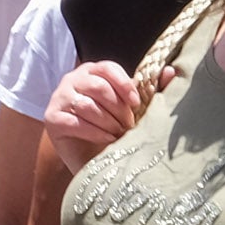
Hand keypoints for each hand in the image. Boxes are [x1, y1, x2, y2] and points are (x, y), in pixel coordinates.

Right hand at [43, 61, 163, 167]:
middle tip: (129, 125)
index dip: (124, 84)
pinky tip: (108, 140)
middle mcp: (72, 80)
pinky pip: (75, 122)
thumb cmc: (113, 127)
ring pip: (87, 105)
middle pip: (98, 87)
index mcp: (92, 71)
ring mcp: (59, 98)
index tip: (136, 103)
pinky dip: (95, 132)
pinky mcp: (52, 119)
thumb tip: (171, 71)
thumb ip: (151, 90)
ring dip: (108, 122)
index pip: (107, 68)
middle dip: (118, 109)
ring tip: (119, 134)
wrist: (91, 156)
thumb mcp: (133, 108)